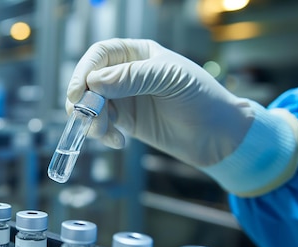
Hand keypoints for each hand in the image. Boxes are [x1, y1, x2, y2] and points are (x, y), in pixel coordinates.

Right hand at [66, 38, 297, 195]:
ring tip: (105, 134)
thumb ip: (133, 77)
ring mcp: (125, 98)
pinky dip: (102, 134)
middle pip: (89, 81)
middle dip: (85, 101)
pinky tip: (118, 142)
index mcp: (138, 53)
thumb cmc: (202, 98)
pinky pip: (102, 124)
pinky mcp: (126, 122)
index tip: (79, 94)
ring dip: (91, 120)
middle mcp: (127, 74)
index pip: (100, 54)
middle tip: (88, 119)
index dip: (84, 71)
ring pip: (91, 105)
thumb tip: (94, 83)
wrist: (219, 136)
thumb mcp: (170, 80)